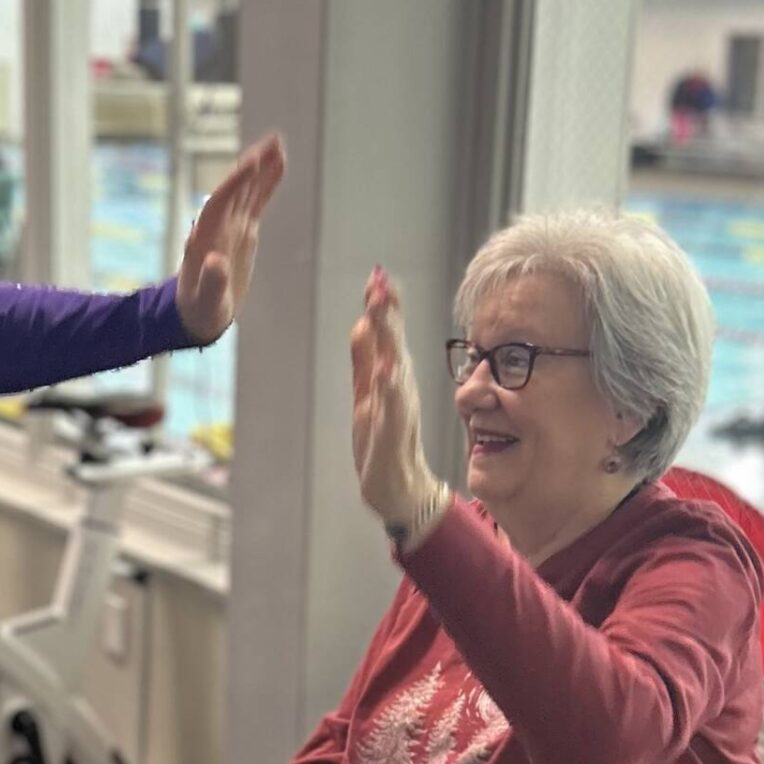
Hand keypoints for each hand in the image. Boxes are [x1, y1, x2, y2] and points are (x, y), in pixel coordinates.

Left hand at [176, 133, 285, 343]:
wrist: (198, 313)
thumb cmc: (200, 311)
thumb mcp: (206, 302)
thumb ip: (211, 283)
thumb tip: (217, 261)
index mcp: (205, 238)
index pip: (219, 203)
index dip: (235, 183)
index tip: (250, 163)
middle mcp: (217, 225)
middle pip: (234, 189)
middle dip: (250, 166)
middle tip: (270, 144)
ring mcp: (231, 225)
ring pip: (247, 189)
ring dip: (261, 166)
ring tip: (279, 144)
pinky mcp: (244, 230)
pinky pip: (257, 201)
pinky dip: (267, 183)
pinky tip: (280, 164)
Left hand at [351, 270, 438, 531]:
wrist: (400, 488)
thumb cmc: (384, 439)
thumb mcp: (368, 392)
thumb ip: (365, 357)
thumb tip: (363, 320)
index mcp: (392, 375)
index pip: (387, 334)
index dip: (382, 305)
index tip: (377, 274)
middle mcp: (400, 385)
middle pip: (392, 341)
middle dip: (386, 311)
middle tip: (381, 280)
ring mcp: (398, 407)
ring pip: (393, 365)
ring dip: (388, 337)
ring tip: (380, 309)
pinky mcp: (393, 431)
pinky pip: (393, 405)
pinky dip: (390, 386)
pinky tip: (387, 368)